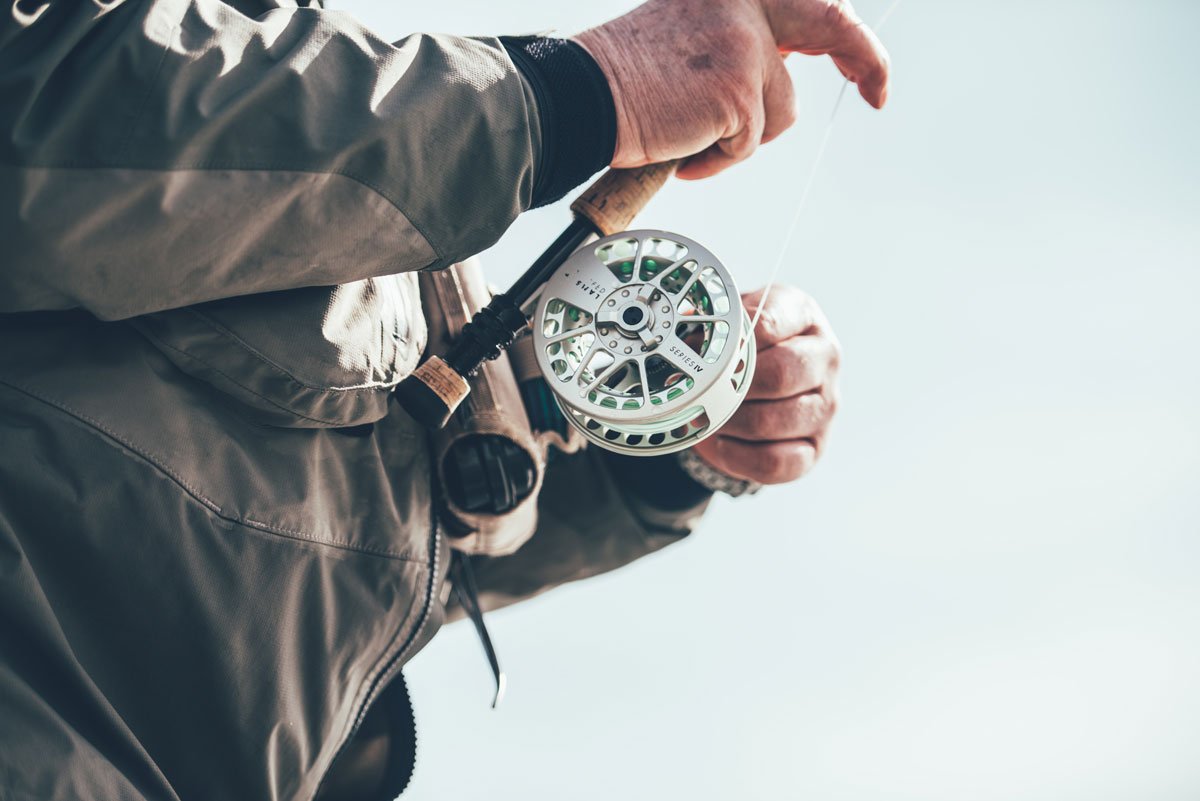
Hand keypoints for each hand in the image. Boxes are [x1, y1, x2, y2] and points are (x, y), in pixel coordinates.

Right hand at [574, 0, 889, 178]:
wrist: (584, 97)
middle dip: (866, 60)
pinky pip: (750, 142)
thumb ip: (741, 36)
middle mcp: (745, 0)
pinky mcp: (739, 87)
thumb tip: (785, 60)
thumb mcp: (692, 33)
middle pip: (832, 22)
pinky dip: (719, 158)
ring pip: (780, 110)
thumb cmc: (627, 78)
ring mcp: (746, 42)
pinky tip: (683, 149)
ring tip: (693, 134)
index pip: (808, 1)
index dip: (841, 32)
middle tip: (877, 93)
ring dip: (742, 136)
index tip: (860, 64)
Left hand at [692, 285, 839, 483]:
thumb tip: (685, 346)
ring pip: (773, 420)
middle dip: (732, 387)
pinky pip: (775, 461)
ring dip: (730, 423)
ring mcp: (824, 406)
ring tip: (709, 416)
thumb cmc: (742, 350)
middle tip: (705, 390)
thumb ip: (713, 326)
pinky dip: (738, 457)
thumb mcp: (730, 325)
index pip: (769, 322)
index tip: (706, 352)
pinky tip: (722, 443)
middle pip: (780, 374)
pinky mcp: (814, 448)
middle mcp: (824, 358)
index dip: (730, 342)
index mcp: (803, 316)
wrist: (756, 387)